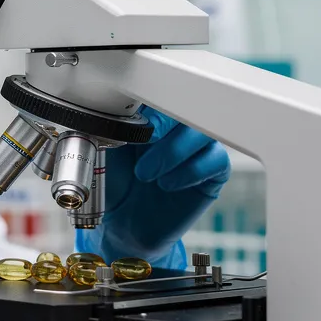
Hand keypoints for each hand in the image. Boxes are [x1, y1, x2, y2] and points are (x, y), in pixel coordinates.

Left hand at [76, 107, 229, 268]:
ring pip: (204, 132)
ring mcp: (196, 151)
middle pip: (191, 107)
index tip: (140, 116)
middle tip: (147, 140)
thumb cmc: (112, 187)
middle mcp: (177, 131)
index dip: (156, 99)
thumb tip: (108, 106)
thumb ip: (109, 127)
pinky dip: (190, 171)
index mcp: (151, 117)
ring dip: (174, 151)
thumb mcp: (103, 152)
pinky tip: (167, 184)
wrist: (122, 227)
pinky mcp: (211, 174)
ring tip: (146, 174)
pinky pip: (216, 160)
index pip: (164, 93)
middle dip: (166, 123)